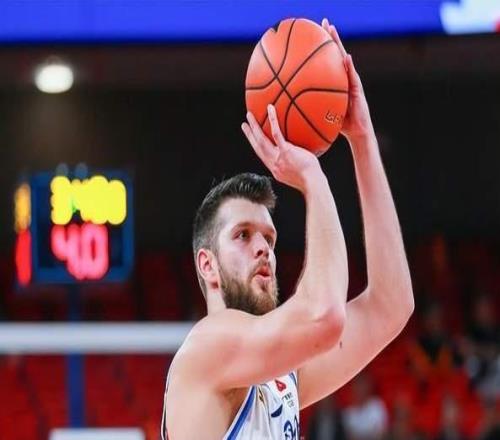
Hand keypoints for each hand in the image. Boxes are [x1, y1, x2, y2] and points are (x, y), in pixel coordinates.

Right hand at [242, 105, 321, 193]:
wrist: (312, 183)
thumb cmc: (311, 179)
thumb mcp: (298, 173)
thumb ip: (295, 163)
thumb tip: (299, 154)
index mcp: (276, 169)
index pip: (263, 156)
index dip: (256, 146)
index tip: (252, 139)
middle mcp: (274, 163)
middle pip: (257, 147)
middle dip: (249, 135)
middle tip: (244, 125)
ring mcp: (278, 157)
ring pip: (261, 140)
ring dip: (254, 127)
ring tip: (250, 115)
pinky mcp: (286, 151)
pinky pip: (276, 134)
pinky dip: (272, 120)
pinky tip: (270, 109)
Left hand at [321, 18, 374, 141]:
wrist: (357, 132)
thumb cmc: (339, 124)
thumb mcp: (321, 114)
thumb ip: (309, 108)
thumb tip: (290, 109)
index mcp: (335, 82)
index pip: (326, 62)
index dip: (320, 48)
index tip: (311, 34)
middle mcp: (343, 78)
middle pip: (335, 54)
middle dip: (330, 37)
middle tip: (323, 22)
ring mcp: (352, 81)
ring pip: (344, 59)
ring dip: (339, 44)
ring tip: (333, 30)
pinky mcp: (358, 89)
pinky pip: (353, 76)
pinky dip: (349, 66)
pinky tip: (346, 57)